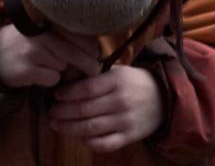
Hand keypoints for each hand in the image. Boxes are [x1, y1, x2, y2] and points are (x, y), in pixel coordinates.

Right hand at [0, 25, 100, 87]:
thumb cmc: (23, 43)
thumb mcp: (42, 32)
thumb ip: (64, 36)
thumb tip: (96, 53)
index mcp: (46, 22)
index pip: (79, 35)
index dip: (92, 48)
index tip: (95, 55)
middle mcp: (39, 34)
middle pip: (76, 54)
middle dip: (88, 65)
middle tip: (93, 70)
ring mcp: (31, 51)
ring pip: (63, 67)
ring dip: (60, 70)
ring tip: (45, 64)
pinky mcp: (25, 69)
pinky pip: (52, 79)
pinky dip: (48, 80)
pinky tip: (36, 73)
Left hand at [49, 65, 163, 152]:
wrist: (164, 98)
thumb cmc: (133, 82)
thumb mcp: (118, 71)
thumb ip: (96, 75)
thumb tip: (67, 78)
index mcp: (116, 81)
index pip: (86, 89)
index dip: (67, 94)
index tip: (56, 95)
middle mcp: (120, 101)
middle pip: (84, 110)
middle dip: (62, 112)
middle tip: (50, 113)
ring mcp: (125, 121)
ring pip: (91, 128)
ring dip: (69, 128)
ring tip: (56, 125)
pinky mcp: (129, 136)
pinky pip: (105, 144)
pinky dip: (89, 142)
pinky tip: (79, 137)